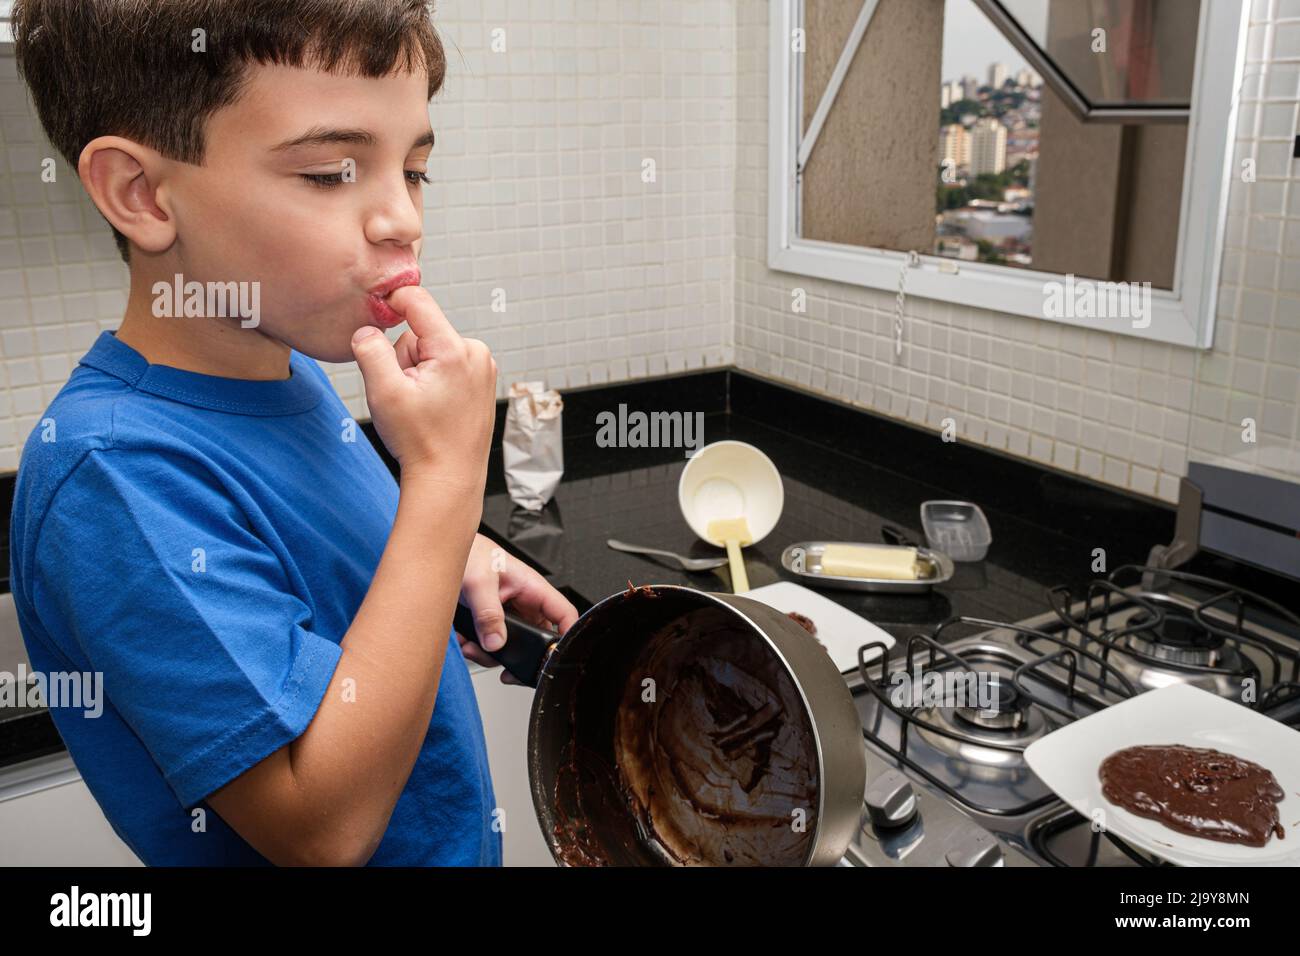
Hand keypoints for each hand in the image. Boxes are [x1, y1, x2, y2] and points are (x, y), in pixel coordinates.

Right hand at [350, 286, 496, 486]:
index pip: (418, 302)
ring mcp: (483, 368)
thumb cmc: (420, 442)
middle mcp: (476, 353)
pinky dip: (434, 380)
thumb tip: (366, 329)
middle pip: (422, 332)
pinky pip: (447, 365)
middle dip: (406, 357)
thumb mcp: (384, 393)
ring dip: (419, 371)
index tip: (374, 310)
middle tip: (406, 394)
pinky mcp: (482, 380)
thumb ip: (370, 351)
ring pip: (433, 350)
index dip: (391, 301)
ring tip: (422, 405)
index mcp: (454, 350)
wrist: (449, 478)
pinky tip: (434, 407)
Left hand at [456, 534, 579, 683]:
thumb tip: (495, 642)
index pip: (564, 613)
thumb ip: (488, 613)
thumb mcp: (478, 582)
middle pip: (537, 640)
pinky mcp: (491, 622)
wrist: (446, 552)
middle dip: (518, 657)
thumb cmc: (470, 553)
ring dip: (491, 654)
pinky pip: (493, 645)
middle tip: (502, 663)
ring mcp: (508, 614)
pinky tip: (465, 641)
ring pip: (513, 647)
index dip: (569, 634)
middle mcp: (524, 603)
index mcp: (532, 587)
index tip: (559, 655)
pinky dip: (477, 649)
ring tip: (472, 647)